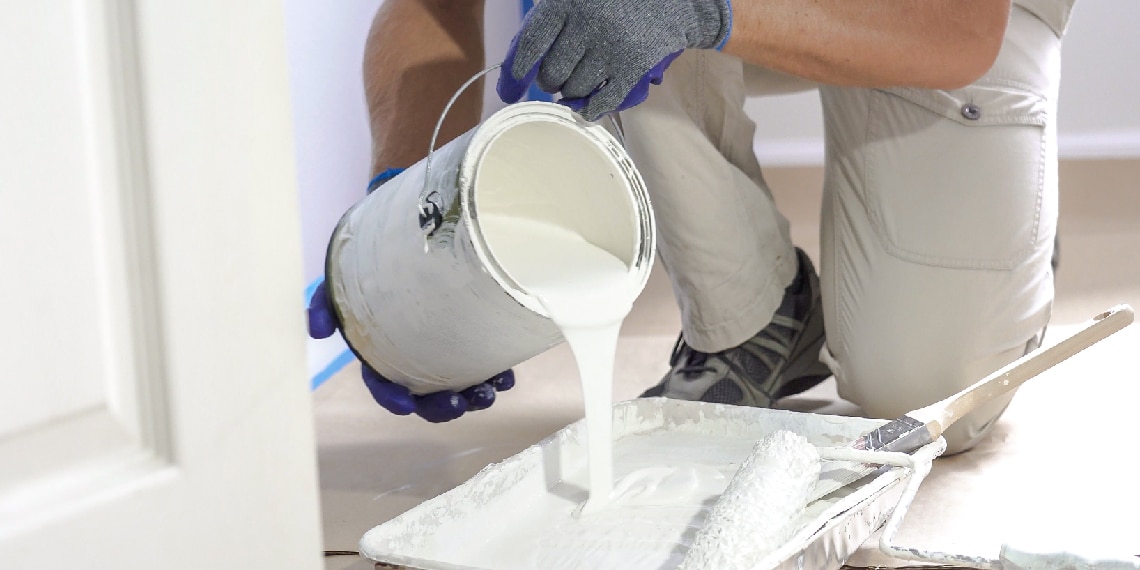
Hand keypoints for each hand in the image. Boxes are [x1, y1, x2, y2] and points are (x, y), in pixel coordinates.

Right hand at [308, 281, 514, 422]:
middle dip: (443, 407)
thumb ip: (325, 304)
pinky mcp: (473, 335)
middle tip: (460, 403)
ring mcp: (447, 347)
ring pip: (463, 385)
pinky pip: (488, 362)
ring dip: (477, 396)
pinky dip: (497, 374)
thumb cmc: (371, 262)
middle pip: (428, 395)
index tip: (406, 405)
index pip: (384, 384)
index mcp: (383, 352)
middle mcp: (416, 356)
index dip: (393, 399)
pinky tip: (506, 374)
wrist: (409, 231)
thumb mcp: (342, 280)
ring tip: (491, 391)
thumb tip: (315, 332)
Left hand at [497, 0, 731, 120]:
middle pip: (552, 74)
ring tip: (580, 80)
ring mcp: (613, 47)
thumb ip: (548, 24)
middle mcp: (589, 24)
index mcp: (567, 2)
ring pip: (575, 90)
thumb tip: (516, 70)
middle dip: (550, 81)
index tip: (509, 91)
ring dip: (572, 93)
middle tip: (557, 76)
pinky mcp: (635, 66)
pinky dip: (592, 109)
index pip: (531, 44)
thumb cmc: (612, 2)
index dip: (516, 72)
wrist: (674, 0)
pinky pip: (604, 101)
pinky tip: (589, 108)